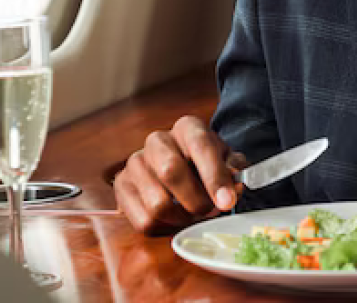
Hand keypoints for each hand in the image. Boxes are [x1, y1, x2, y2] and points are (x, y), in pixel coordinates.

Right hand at [113, 116, 246, 233]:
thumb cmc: (203, 161)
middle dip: (196, 201)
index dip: (214, 176)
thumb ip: (234, 168)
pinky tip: (175, 218)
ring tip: (193, 214)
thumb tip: (235, 185)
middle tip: (210, 211)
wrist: (175, 162)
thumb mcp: (225, 158)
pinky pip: (144, 221)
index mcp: (187, 127)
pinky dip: (165, 228)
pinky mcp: (122, 187)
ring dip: (182, 218)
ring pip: (157, 204)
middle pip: (171, 172)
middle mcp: (157, 140)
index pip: (200, 147)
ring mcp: (135, 163)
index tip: (227, 202)